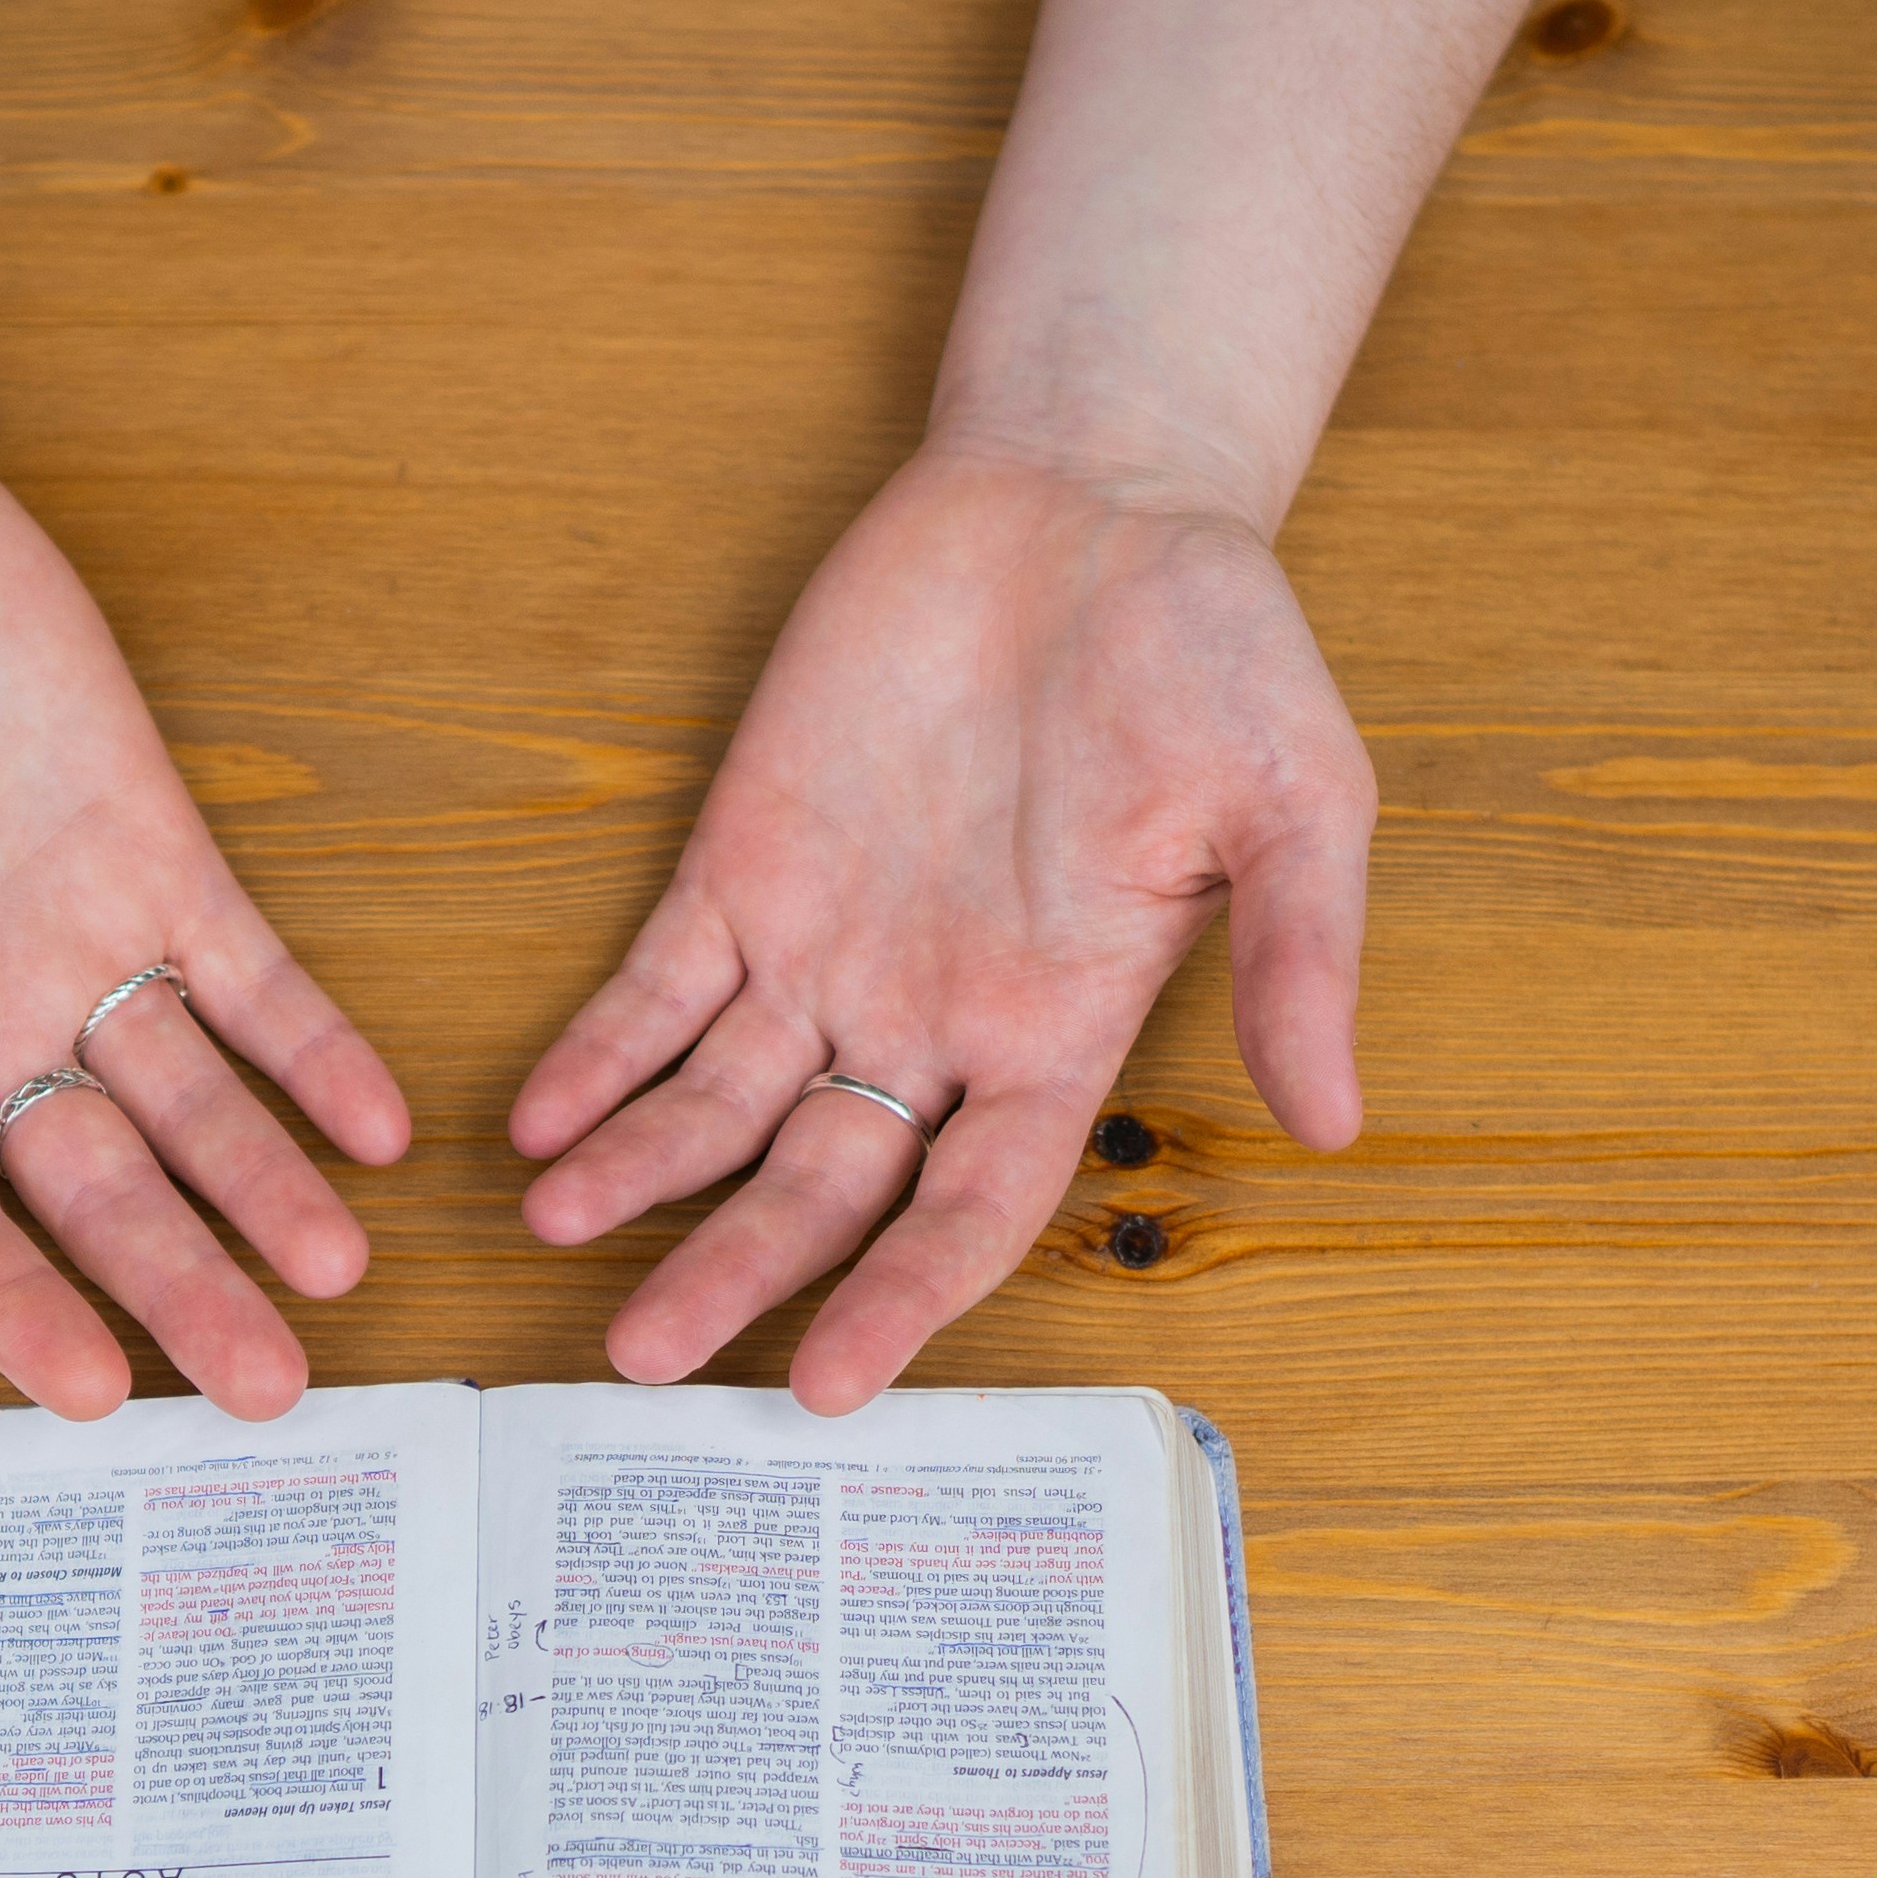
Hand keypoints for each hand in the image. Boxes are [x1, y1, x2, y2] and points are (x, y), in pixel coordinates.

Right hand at [0, 443, 410, 1421]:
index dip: (14, 1309)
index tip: (90, 1393)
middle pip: (91, 1191)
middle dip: (180, 1287)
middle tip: (272, 1388)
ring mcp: (67, 938)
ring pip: (185, 1102)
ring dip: (264, 1187)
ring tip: (342, 1272)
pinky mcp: (150, 846)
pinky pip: (248, 971)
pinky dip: (312, 1047)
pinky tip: (377, 1128)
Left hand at [508, 444, 1374, 1412]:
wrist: (1090, 495)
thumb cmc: (1215, 644)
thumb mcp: (1300, 796)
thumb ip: (1305, 958)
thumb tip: (1337, 1121)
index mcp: (1059, 1031)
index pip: (969, 1207)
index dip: (901, 1298)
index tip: (831, 1382)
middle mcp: (934, 1019)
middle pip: (820, 1185)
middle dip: (734, 1271)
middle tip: (644, 1357)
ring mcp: (831, 945)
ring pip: (718, 1105)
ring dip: (640, 1175)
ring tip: (556, 1234)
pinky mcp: (748, 859)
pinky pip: (656, 984)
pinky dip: (598, 1054)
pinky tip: (539, 1120)